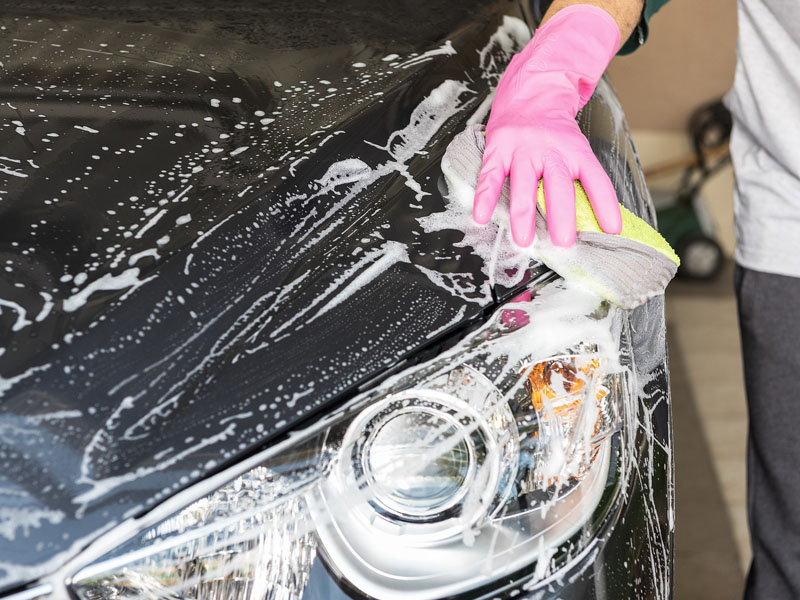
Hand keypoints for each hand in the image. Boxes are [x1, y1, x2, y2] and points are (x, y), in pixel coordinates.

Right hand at [473, 5, 623, 247]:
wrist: (533, 89)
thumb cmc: (555, 130)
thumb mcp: (576, 147)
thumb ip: (581, 180)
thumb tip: (598, 221)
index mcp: (576, 150)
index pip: (596, 179)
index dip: (606, 205)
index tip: (612, 230)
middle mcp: (551, 150)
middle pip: (559, 187)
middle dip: (561, 216)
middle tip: (563, 242)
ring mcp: (522, 149)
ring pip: (524, 186)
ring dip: (523, 216)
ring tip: (524, 241)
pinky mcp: (498, 148)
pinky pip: (490, 177)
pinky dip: (484, 198)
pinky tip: (481, 217)